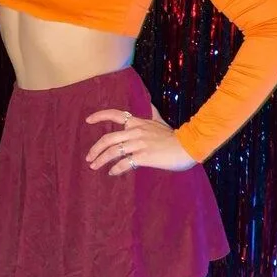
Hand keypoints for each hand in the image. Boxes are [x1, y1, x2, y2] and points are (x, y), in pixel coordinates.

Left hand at [84, 104, 198, 175]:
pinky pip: (125, 163)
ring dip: (101, 160)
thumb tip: (150, 103)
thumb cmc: (175, 136)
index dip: (99, 116)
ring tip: (94, 166)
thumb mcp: (161, 121)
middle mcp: (135, 131)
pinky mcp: (145, 156)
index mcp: (138, 122)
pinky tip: (112, 172)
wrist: (188, 146)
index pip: (115, 115)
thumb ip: (153, 114)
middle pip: (108, 138)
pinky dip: (116, 168)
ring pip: (114, 151)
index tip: (88, 120)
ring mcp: (139, 144)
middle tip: (89, 158)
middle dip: (95, 149)